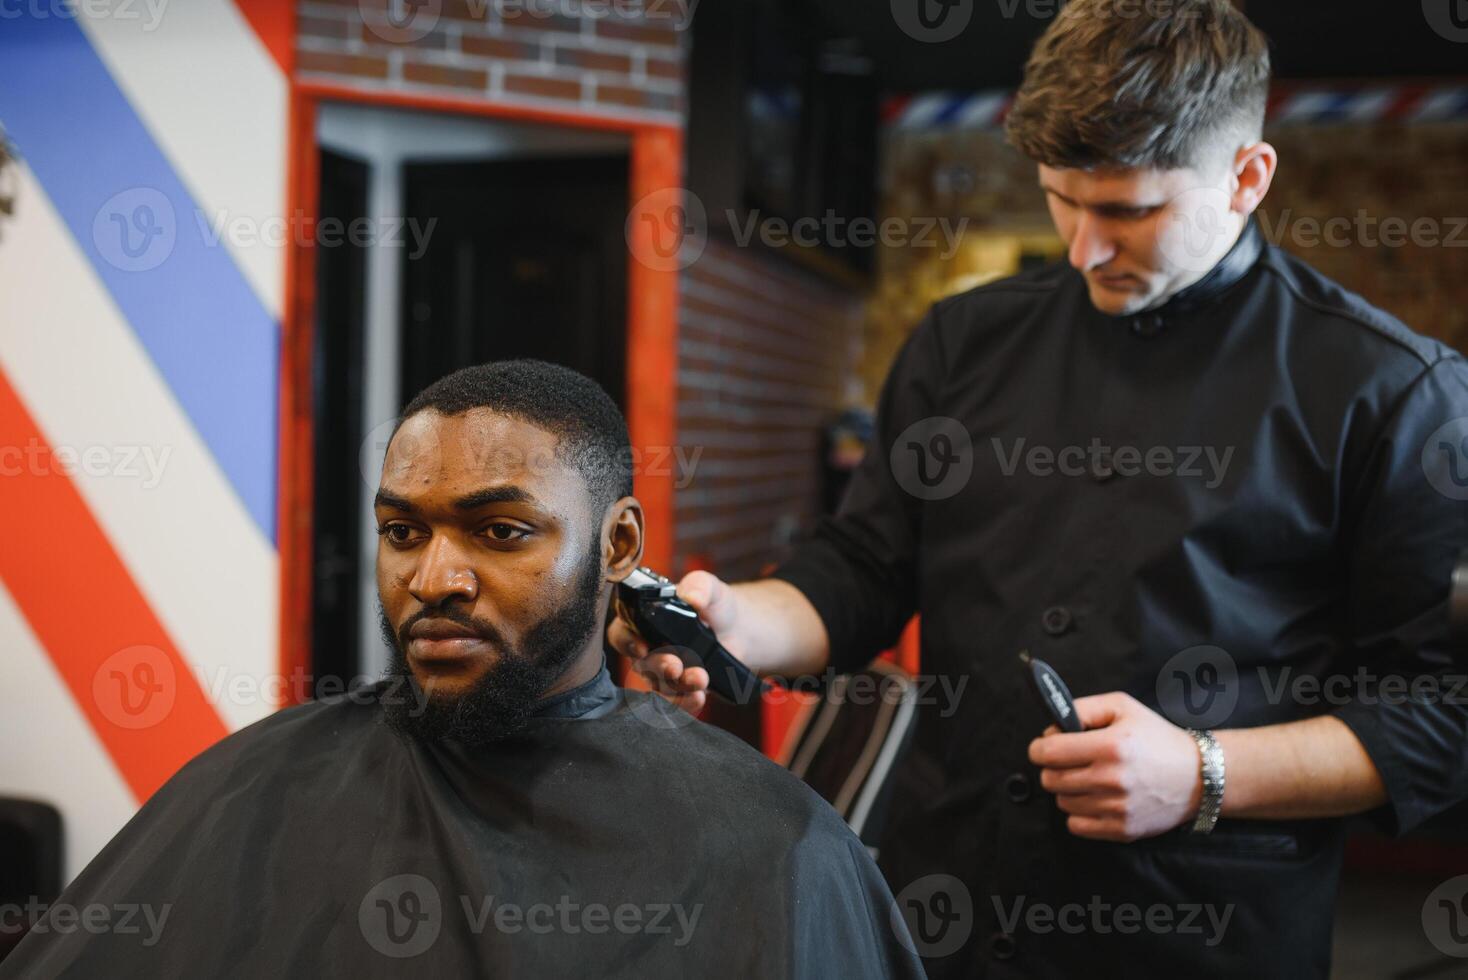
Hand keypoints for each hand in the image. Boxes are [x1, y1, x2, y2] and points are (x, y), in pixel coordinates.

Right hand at [606, 570, 745, 715]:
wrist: (740, 629)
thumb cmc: (715, 604)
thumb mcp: (709, 587)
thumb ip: (699, 586)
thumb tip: (692, 597)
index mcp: (644, 620)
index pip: (622, 633)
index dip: (627, 642)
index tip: (643, 647)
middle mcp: (648, 647)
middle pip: (641, 664)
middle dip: (658, 667)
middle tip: (676, 666)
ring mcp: (662, 671)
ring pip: (659, 685)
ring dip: (677, 686)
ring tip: (700, 679)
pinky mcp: (679, 688)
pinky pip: (675, 701)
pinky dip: (686, 703)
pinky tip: (699, 698)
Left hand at [1027, 692, 1203, 841]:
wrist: (1199, 776)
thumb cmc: (1157, 738)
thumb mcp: (1122, 707)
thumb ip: (1082, 709)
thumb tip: (1050, 728)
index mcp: (1111, 746)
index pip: (1048, 753)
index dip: (1038, 748)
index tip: (1043, 746)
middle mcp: (1112, 779)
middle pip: (1050, 779)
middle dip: (1052, 767)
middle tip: (1069, 761)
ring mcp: (1117, 808)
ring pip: (1062, 802)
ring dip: (1068, 790)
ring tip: (1088, 778)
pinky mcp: (1122, 829)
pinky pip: (1076, 826)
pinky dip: (1079, 813)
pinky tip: (1095, 798)